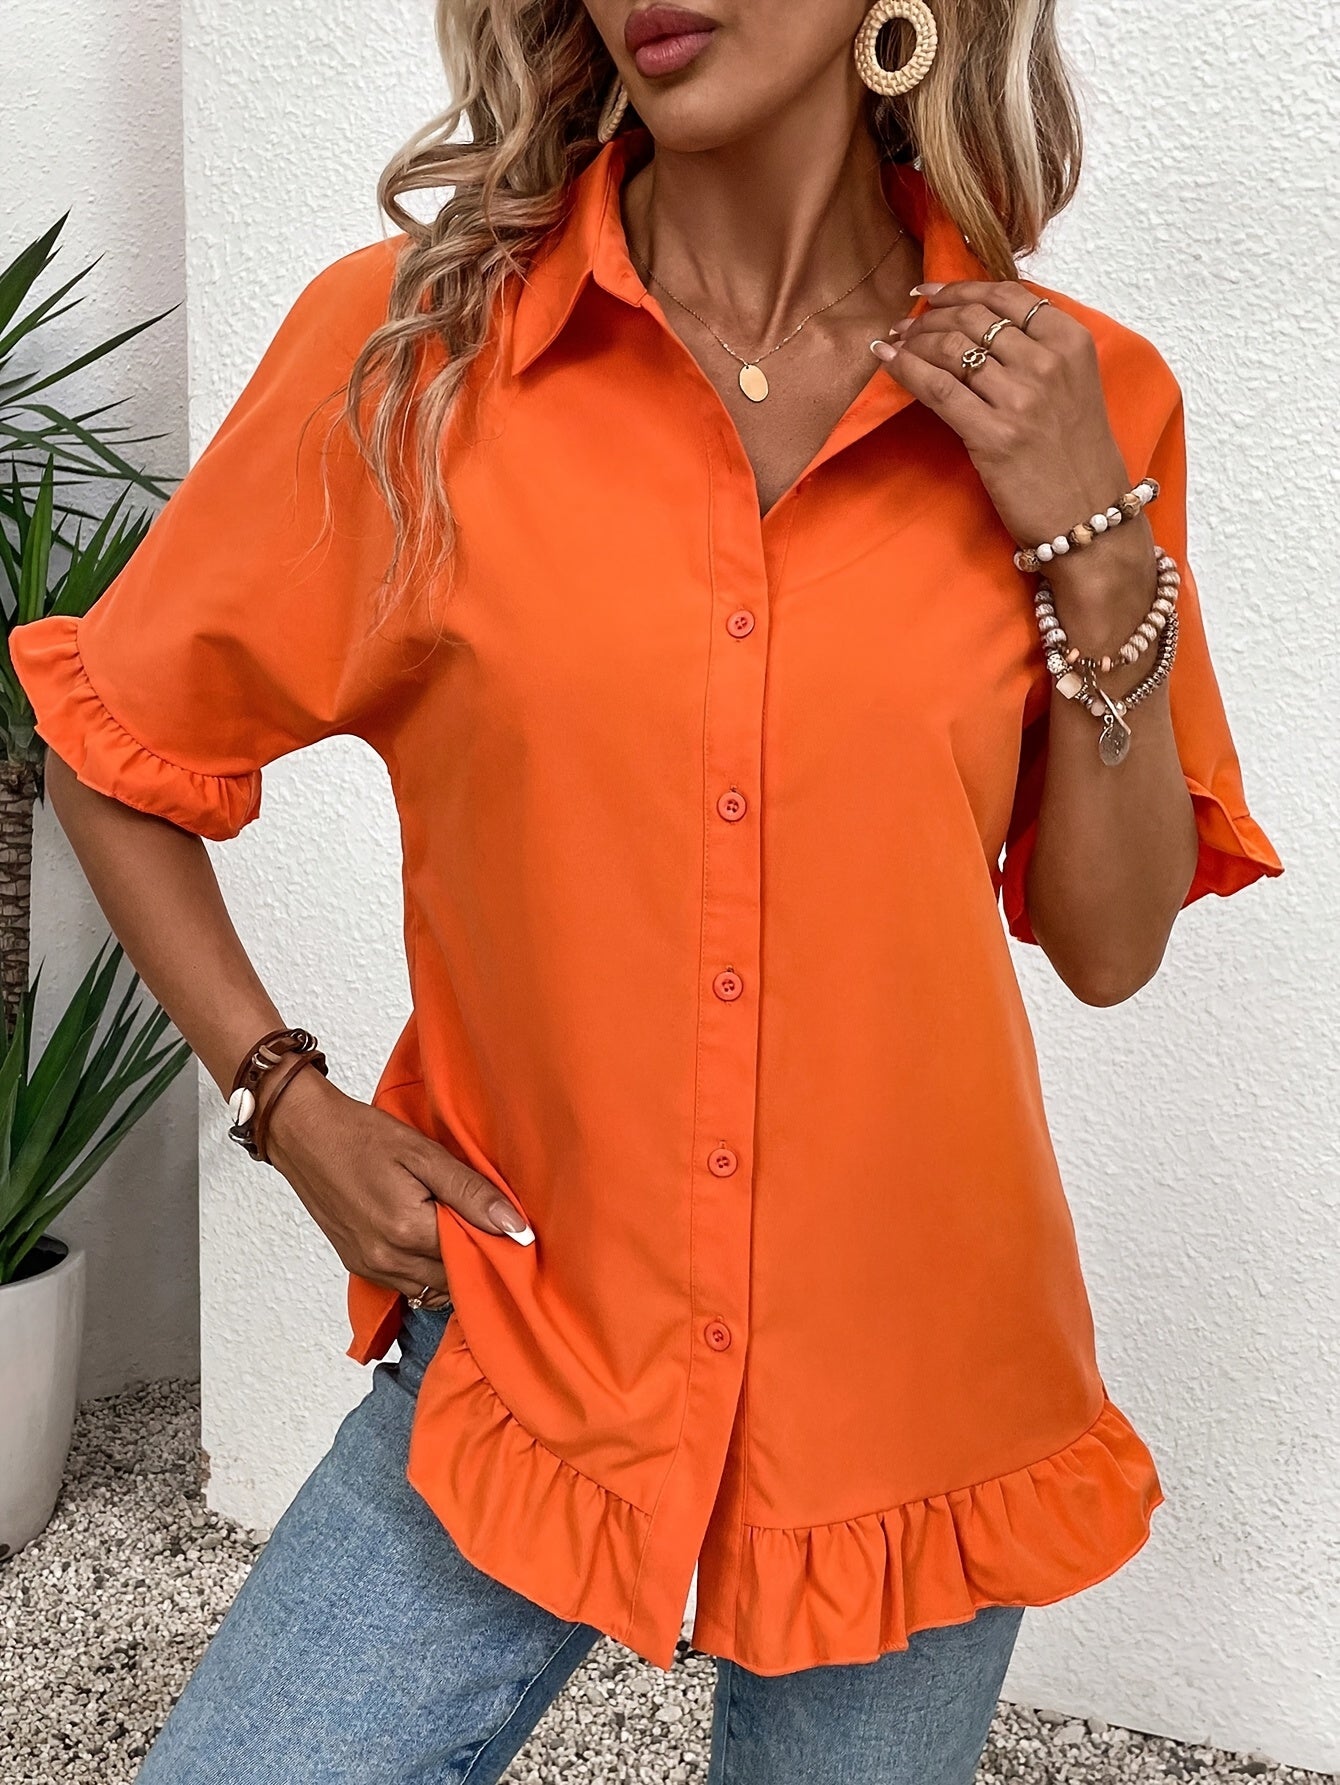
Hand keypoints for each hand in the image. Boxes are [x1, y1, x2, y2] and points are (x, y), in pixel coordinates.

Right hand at [263, 1069, 532, 1309]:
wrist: (303, 1134)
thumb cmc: (361, 1135)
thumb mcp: (424, 1154)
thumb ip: (471, 1194)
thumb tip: (516, 1228)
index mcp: (407, 1231)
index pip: (472, 1258)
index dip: (495, 1244)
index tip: (508, 1227)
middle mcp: (387, 1259)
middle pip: (451, 1280)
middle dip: (473, 1258)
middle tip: (484, 1223)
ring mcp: (369, 1266)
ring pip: (428, 1287)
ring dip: (447, 1266)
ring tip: (456, 1227)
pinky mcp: (357, 1264)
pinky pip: (404, 1282)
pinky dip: (423, 1267)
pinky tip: (428, 1235)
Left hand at [872, 279, 1158, 672]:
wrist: (1090, 520)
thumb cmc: (1078, 458)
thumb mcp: (1075, 387)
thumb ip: (1039, 351)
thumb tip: (980, 323)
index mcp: (1072, 342)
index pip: (1006, 295)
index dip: (960, 289)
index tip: (931, 293)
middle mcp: (1048, 363)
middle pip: (973, 318)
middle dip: (931, 315)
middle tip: (906, 324)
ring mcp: (1021, 399)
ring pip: (952, 346)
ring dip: (914, 339)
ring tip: (895, 342)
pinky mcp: (992, 435)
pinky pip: (937, 387)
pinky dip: (905, 367)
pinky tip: (886, 359)